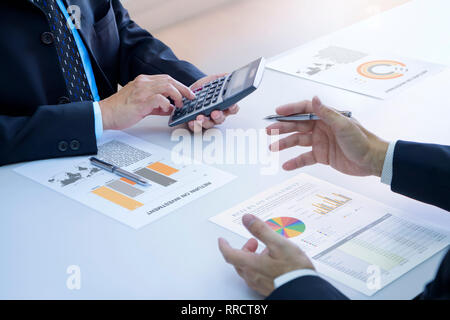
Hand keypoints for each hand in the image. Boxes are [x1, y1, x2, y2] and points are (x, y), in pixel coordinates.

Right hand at [98, 74, 195, 129]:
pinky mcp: (141, 101)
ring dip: (177, 96)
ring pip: (167, 86)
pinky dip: (166, 104)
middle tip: (191, 97)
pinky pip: (159, 99)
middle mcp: (144, 83)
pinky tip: (167, 110)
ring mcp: (142, 91)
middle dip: (183, 89)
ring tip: (179, 104)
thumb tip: (170, 108)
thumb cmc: (121, 110)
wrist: (105, 114)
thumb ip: (157, 104)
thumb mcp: (142, 103)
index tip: (188, 93)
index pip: (166, 78)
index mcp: (143, 81)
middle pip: (170, 80)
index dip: (179, 85)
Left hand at [187, 74, 239, 130]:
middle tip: (214, 113)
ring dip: (205, 122)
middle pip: (221, 118)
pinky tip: (191, 121)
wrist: (189, 92)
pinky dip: (194, 125)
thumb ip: (221, 78)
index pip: (232, 108)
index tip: (231, 105)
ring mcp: (207, 120)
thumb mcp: (212, 80)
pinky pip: (197, 128)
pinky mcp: (197, 123)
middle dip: (218, 116)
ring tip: (200, 117)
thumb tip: (228, 74)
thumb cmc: (204, 88)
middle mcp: (217, 114)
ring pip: (209, 124)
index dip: (233, 107)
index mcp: (224, 105)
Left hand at [218, 214, 314, 296]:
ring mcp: (259, 284)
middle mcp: (252, 276)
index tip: (222, 240)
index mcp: (251, 265)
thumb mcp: (278, 243)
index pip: (230, 254)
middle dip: (243, 249)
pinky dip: (259, 266)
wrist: (305, 290)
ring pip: (248, 269)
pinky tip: (272, 262)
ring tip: (266, 250)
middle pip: (239, 261)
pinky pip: (257, 275)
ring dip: (252, 257)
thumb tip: (247, 219)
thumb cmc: (293, 270)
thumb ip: (261, 230)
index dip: (224, 245)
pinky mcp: (267, 288)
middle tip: (253, 242)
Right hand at [266, 97, 388, 176]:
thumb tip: (315, 99)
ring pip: (298, 141)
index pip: (305, 110)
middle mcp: (321, 128)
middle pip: (297, 125)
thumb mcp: (344, 125)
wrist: (372, 160)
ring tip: (272, 147)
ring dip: (285, 144)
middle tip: (270, 130)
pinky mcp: (322, 155)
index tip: (277, 112)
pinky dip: (295, 161)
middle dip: (282, 127)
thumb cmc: (362, 140)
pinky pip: (305, 158)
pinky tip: (286, 165)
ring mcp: (320, 142)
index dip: (291, 110)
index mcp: (327, 117)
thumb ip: (327, 113)